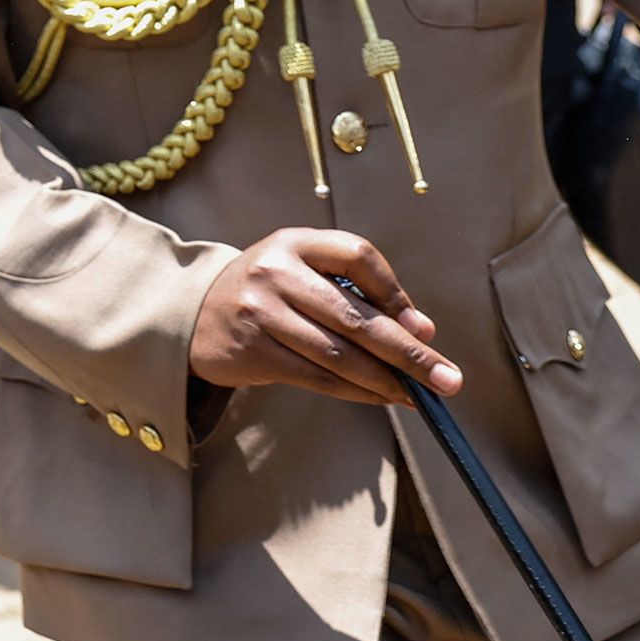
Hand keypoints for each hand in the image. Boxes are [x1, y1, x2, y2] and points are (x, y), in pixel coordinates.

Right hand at [188, 228, 462, 405]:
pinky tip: (380, 398)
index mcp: (295, 242)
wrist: (192, 315)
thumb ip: (354, 293)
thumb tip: (420, 330)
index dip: (395, 291)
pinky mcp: (253, 350)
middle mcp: (275, 272)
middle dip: (409, 352)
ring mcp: (260, 312)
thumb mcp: (302, 273)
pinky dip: (356, 392)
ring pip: (339, 355)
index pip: (358, 255)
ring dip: (386, 380)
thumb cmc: (266, 293)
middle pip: (355, 317)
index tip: (422, 326)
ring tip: (418, 396)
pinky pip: (317, 377)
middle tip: (447, 379)